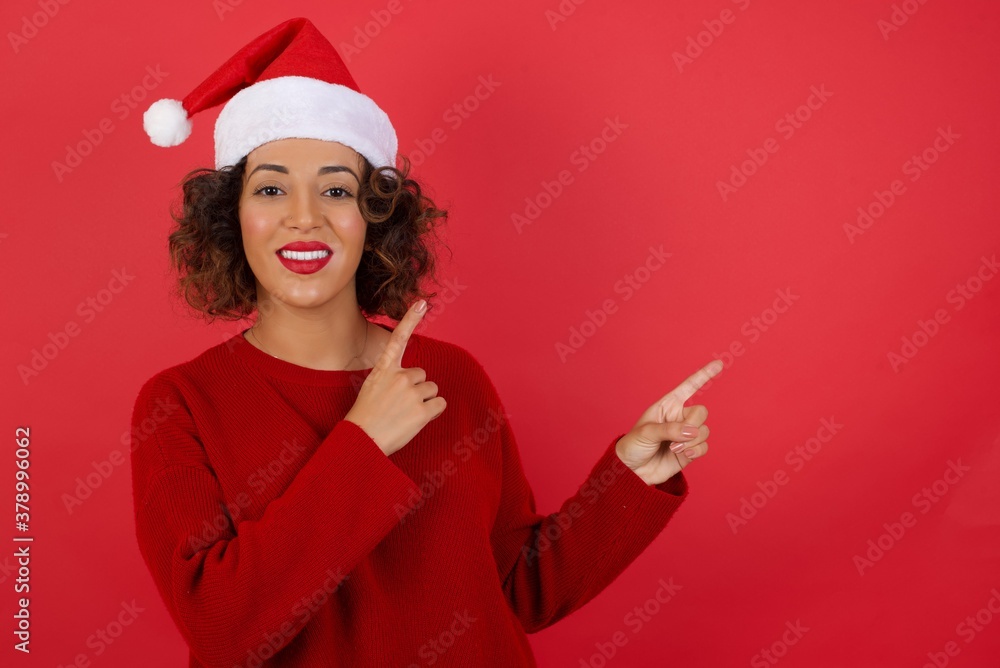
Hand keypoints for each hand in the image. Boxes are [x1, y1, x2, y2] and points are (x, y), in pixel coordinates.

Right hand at [344, 300, 446, 454]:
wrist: (361, 442)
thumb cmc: (365, 417)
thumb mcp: (372, 388)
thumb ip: (392, 379)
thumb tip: (414, 379)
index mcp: (384, 369)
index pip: (399, 339)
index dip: (410, 319)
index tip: (421, 303)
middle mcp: (400, 377)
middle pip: (422, 375)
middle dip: (416, 389)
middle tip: (399, 406)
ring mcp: (412, 393)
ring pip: (432, 389)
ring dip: (424, 401)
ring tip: (405, 414)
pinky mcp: (422, 411)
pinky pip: (439, 404)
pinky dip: (432, 412)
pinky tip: (415, 420)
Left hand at [615, 360, 722, 484]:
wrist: (632, 471)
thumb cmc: (633, 445)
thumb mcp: (646, 433)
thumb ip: (670, 429)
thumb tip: (693, 431)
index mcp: (667, 405)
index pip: (689, 387)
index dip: (703, 375)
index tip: (719, 364)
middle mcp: (679, 417)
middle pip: (701, 412)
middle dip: (692, 425)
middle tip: (678, 437)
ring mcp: (686, 435)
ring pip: (704, 431)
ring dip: (692, 441)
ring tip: (674, 449)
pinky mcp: (690, 451)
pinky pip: (704, 446)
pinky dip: (696, 450)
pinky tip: (684, 454)